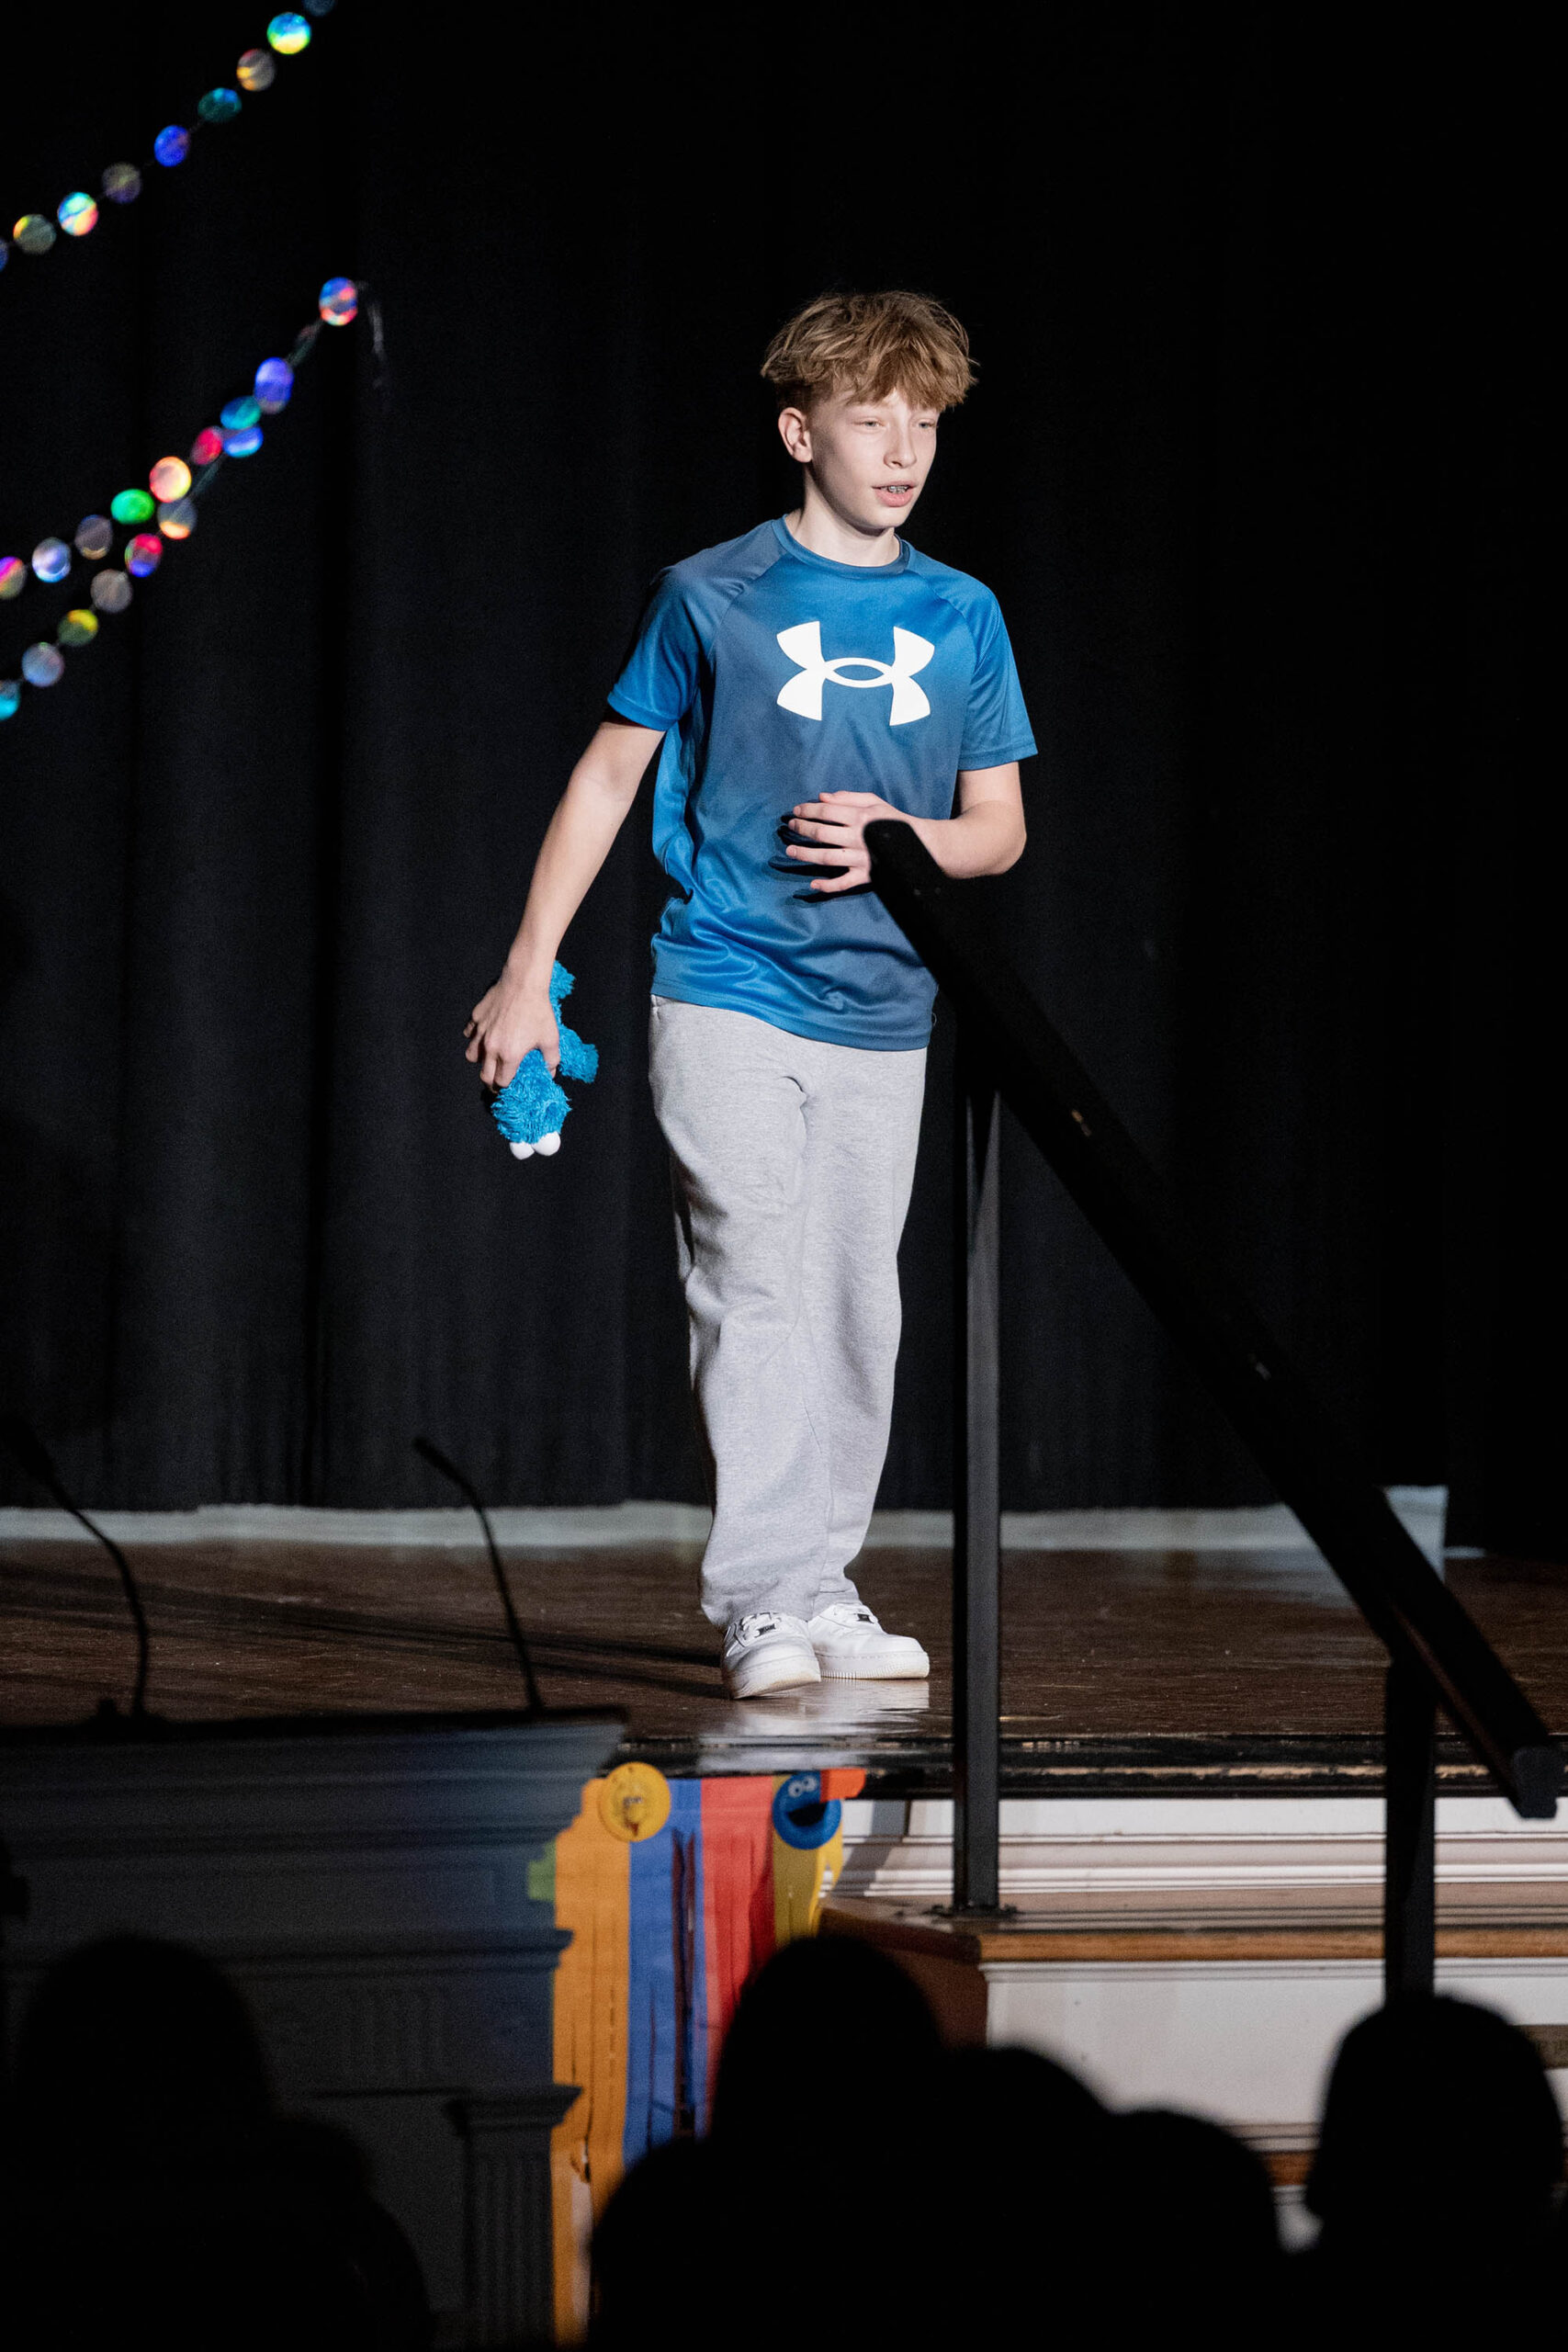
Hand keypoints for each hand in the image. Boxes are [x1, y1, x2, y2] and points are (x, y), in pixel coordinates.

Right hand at [464, 975, 559, 1090]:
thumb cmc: (538, 1011)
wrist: (523, 984)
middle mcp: (491, 1047)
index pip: (501, 1082)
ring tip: (490, 1058)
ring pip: (472, 1056)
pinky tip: (485, 1035)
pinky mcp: (476, 1019)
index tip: (510, 1084)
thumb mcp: (550, 1039)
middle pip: (484, 1075)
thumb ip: (551, 1060)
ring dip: (481, 1061)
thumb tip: (550, 1072)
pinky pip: (469, 1034)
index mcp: (509, 1055)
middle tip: (497, 1081)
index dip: (506, 1086)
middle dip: (491, 1082)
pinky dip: (474, 1038)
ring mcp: (481, 1032)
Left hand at [784, 792, 905, 892]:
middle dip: (801, 829)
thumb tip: (822, 797)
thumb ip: (847, 797)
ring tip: (790, 852)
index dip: (807, 810)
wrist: (920, 844)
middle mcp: (858, 837)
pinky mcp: (865, 875)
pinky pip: (843, 884)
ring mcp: (861, 858)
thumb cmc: (892, 820)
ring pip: (826, 858)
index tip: (796, 811)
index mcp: (860, 817)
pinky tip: (813, 884)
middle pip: (821, 834)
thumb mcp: (873, 802)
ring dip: (804, 855)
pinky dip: (827, 886)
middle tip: (790, 827)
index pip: (826, 812)